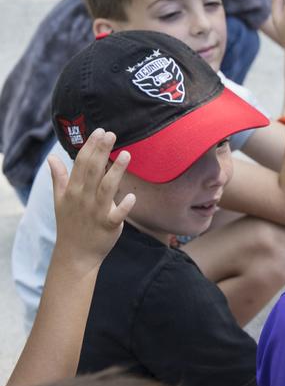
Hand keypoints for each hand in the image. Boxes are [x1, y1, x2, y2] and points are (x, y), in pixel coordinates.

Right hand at [48, 129, 133, 270]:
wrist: (75, 253)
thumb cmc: (70, 224)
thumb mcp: (59, 200)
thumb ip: (59, 178)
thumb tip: (52, 157)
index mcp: (73, 191)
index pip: (81, 164)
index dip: (90, 147)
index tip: (99, 132)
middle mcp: (84, 198)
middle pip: (93, 171)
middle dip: (101, 151)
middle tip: (111, 134)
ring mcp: (96, 212)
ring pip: (106, 188)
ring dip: (116, 171)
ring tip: (127, 154)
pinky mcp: (108, 226)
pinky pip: (117, 215)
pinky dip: (124, 207)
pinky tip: (132, 196)